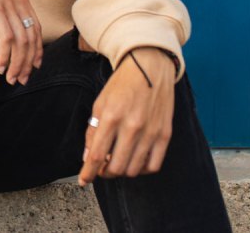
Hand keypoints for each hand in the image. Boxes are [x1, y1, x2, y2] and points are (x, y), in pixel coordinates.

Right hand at [0, 0, 42, 84]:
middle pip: (31, 39)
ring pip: (21, 43)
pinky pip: (6, 39)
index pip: (36, 29)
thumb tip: (2, 23)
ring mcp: (9, 6)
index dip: (37, 50)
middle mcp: (20, 2)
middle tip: (21, 79)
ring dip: (16, 64)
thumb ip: (3, 6)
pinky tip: (0, 67)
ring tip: (10, 78)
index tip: (33, 66)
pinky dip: (5, 56)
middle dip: (27, 63)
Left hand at [79, 47, 175, 185]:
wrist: (150, 69)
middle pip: (115, 167)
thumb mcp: (100, 104)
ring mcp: (151, 132)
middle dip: (105, 172)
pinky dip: (141, 169)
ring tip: (117, 161)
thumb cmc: (121, 86)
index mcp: (111, 117)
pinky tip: (134, 161)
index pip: (96, 155)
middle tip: (102, 167)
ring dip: (122, 171)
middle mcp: (132, 127)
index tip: (84, 181)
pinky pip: (153, 165)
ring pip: (133, 170)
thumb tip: (87, 158)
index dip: (88, 172)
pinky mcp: (165, 135)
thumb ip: (92, 131)